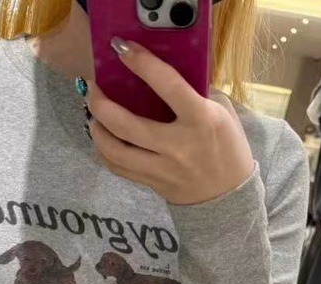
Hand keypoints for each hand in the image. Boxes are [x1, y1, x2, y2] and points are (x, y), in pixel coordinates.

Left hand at [86, 40, 254, 205]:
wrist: (228, 197)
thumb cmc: (228, 148)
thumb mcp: (222, 113)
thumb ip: (196, 92)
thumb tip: (163, 74)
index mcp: (200, 120)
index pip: (167, 85)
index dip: (141, 63)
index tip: (121, 48)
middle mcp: (177, 146)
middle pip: (126, 125)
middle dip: (101, 103)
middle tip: (92, 89)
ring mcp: (162, 168)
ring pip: (115, 151)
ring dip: (96, 130)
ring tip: (93, 116)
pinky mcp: (152, 183)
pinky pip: (118, 168)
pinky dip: (104, 151)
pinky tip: (102, 138)